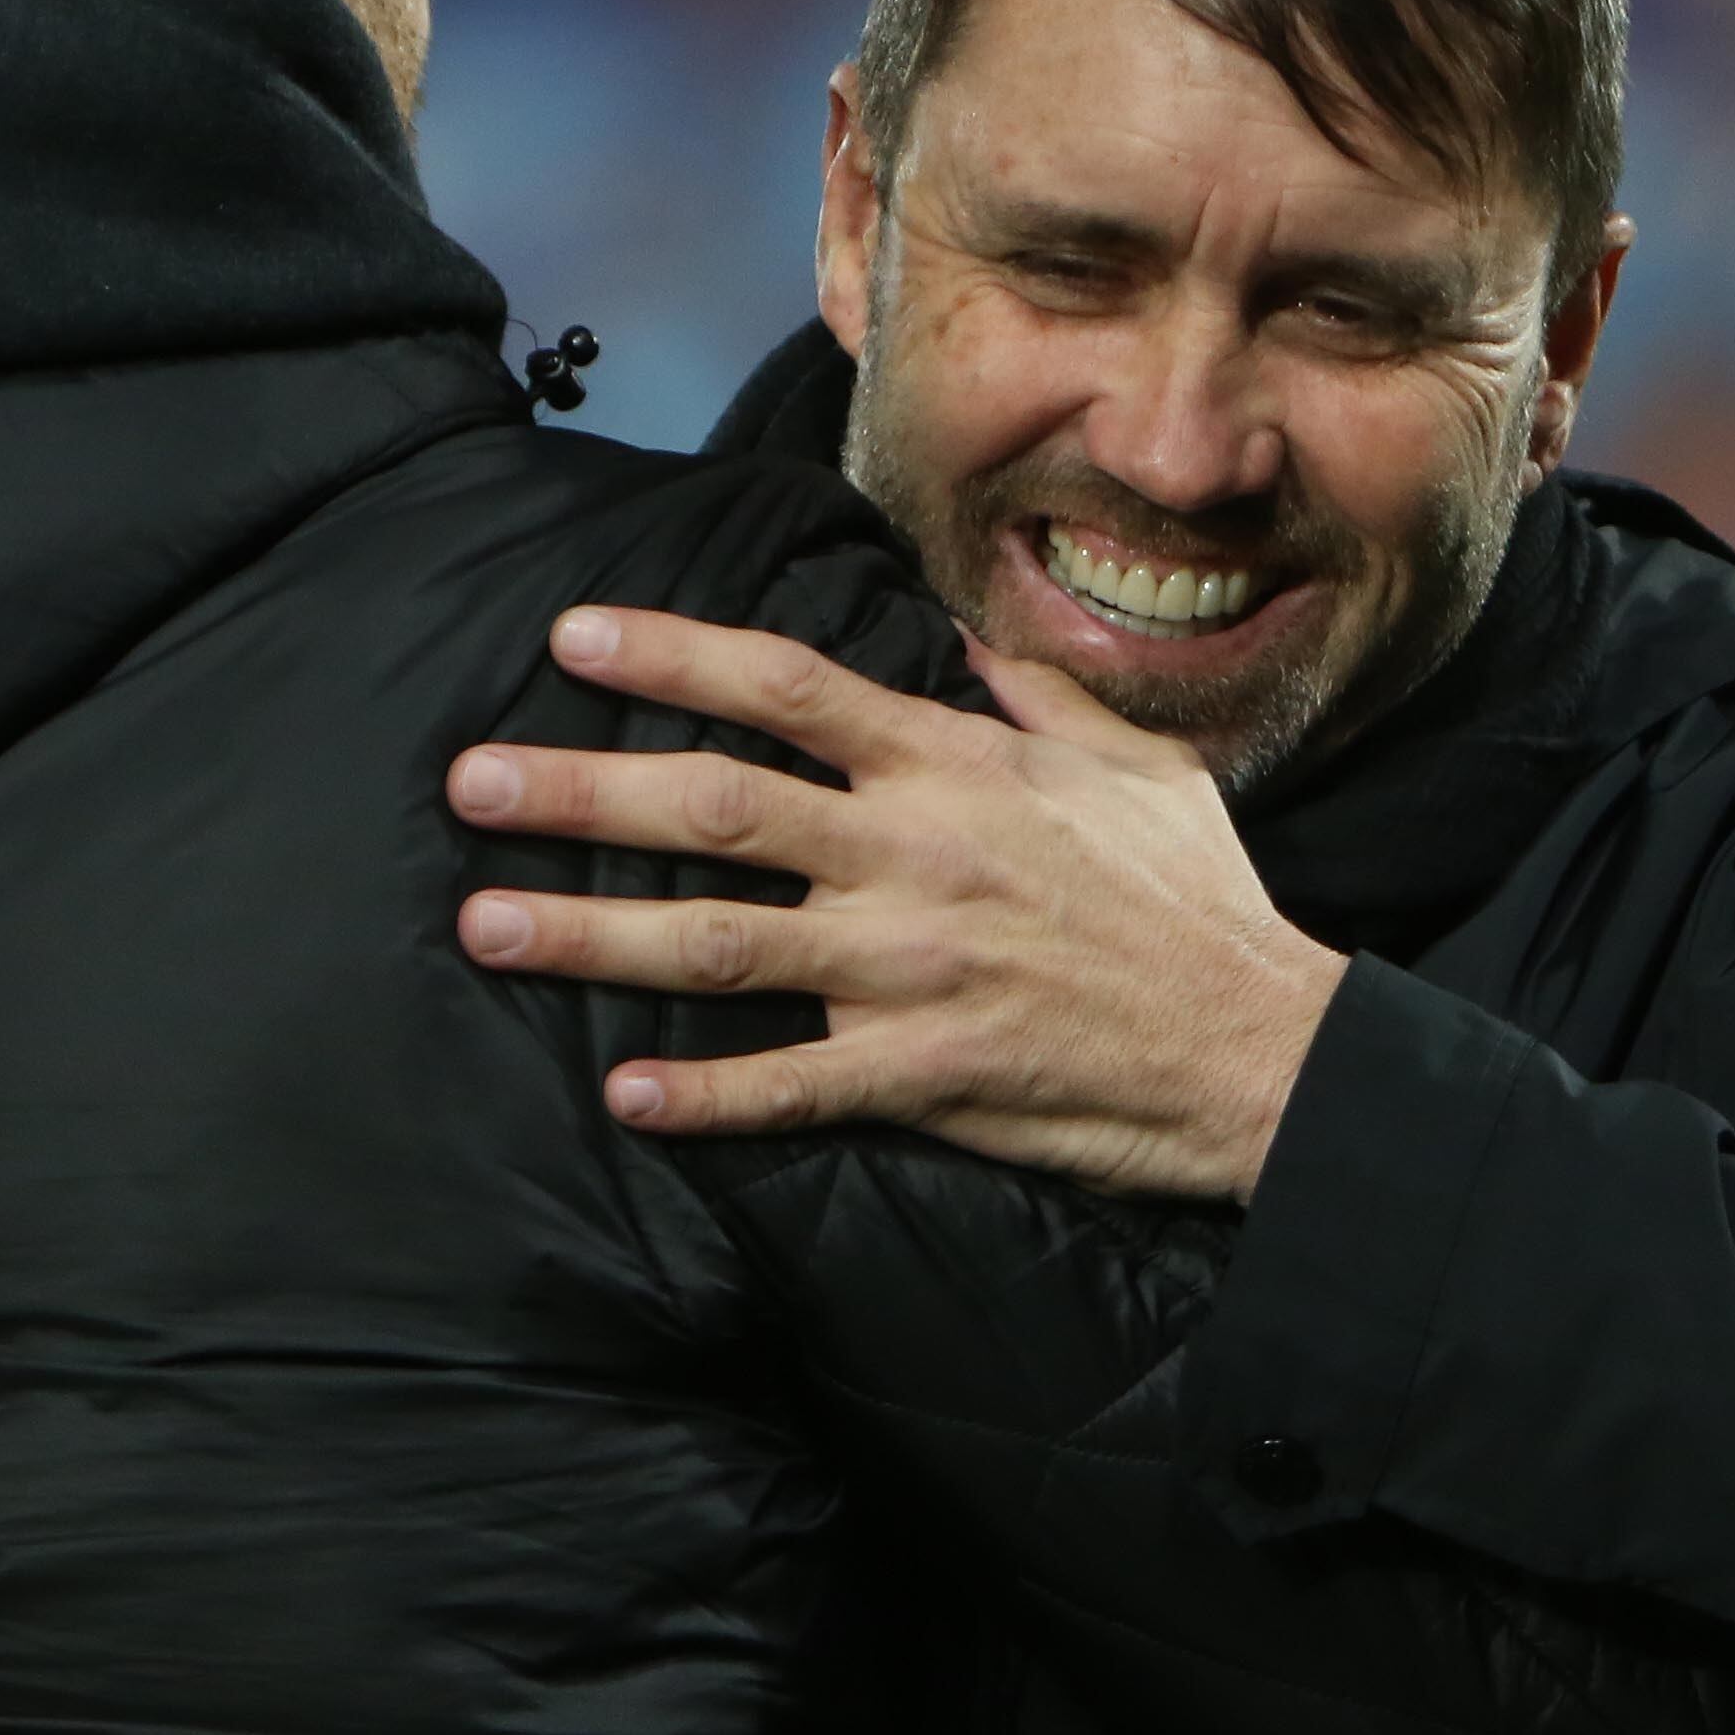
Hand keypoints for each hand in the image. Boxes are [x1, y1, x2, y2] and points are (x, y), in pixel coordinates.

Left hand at [446, 608, 1347, 1199]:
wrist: (1264, 1049)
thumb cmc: (1198, 903)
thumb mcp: (1134, 766)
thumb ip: (1035, 696)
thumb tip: (961, 641)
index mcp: (957, 769)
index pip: (788, 687)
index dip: (672, 656)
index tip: (571, 639)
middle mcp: (917, 856)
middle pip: (719, 807)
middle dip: (583, 792)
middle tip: (470, 780)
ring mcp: (915, 970)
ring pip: (724, 943)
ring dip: (594, 936)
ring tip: (488, 924)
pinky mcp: (928, 1074)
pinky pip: (793, 1087)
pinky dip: (707, 1095)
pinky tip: (625, 1095)